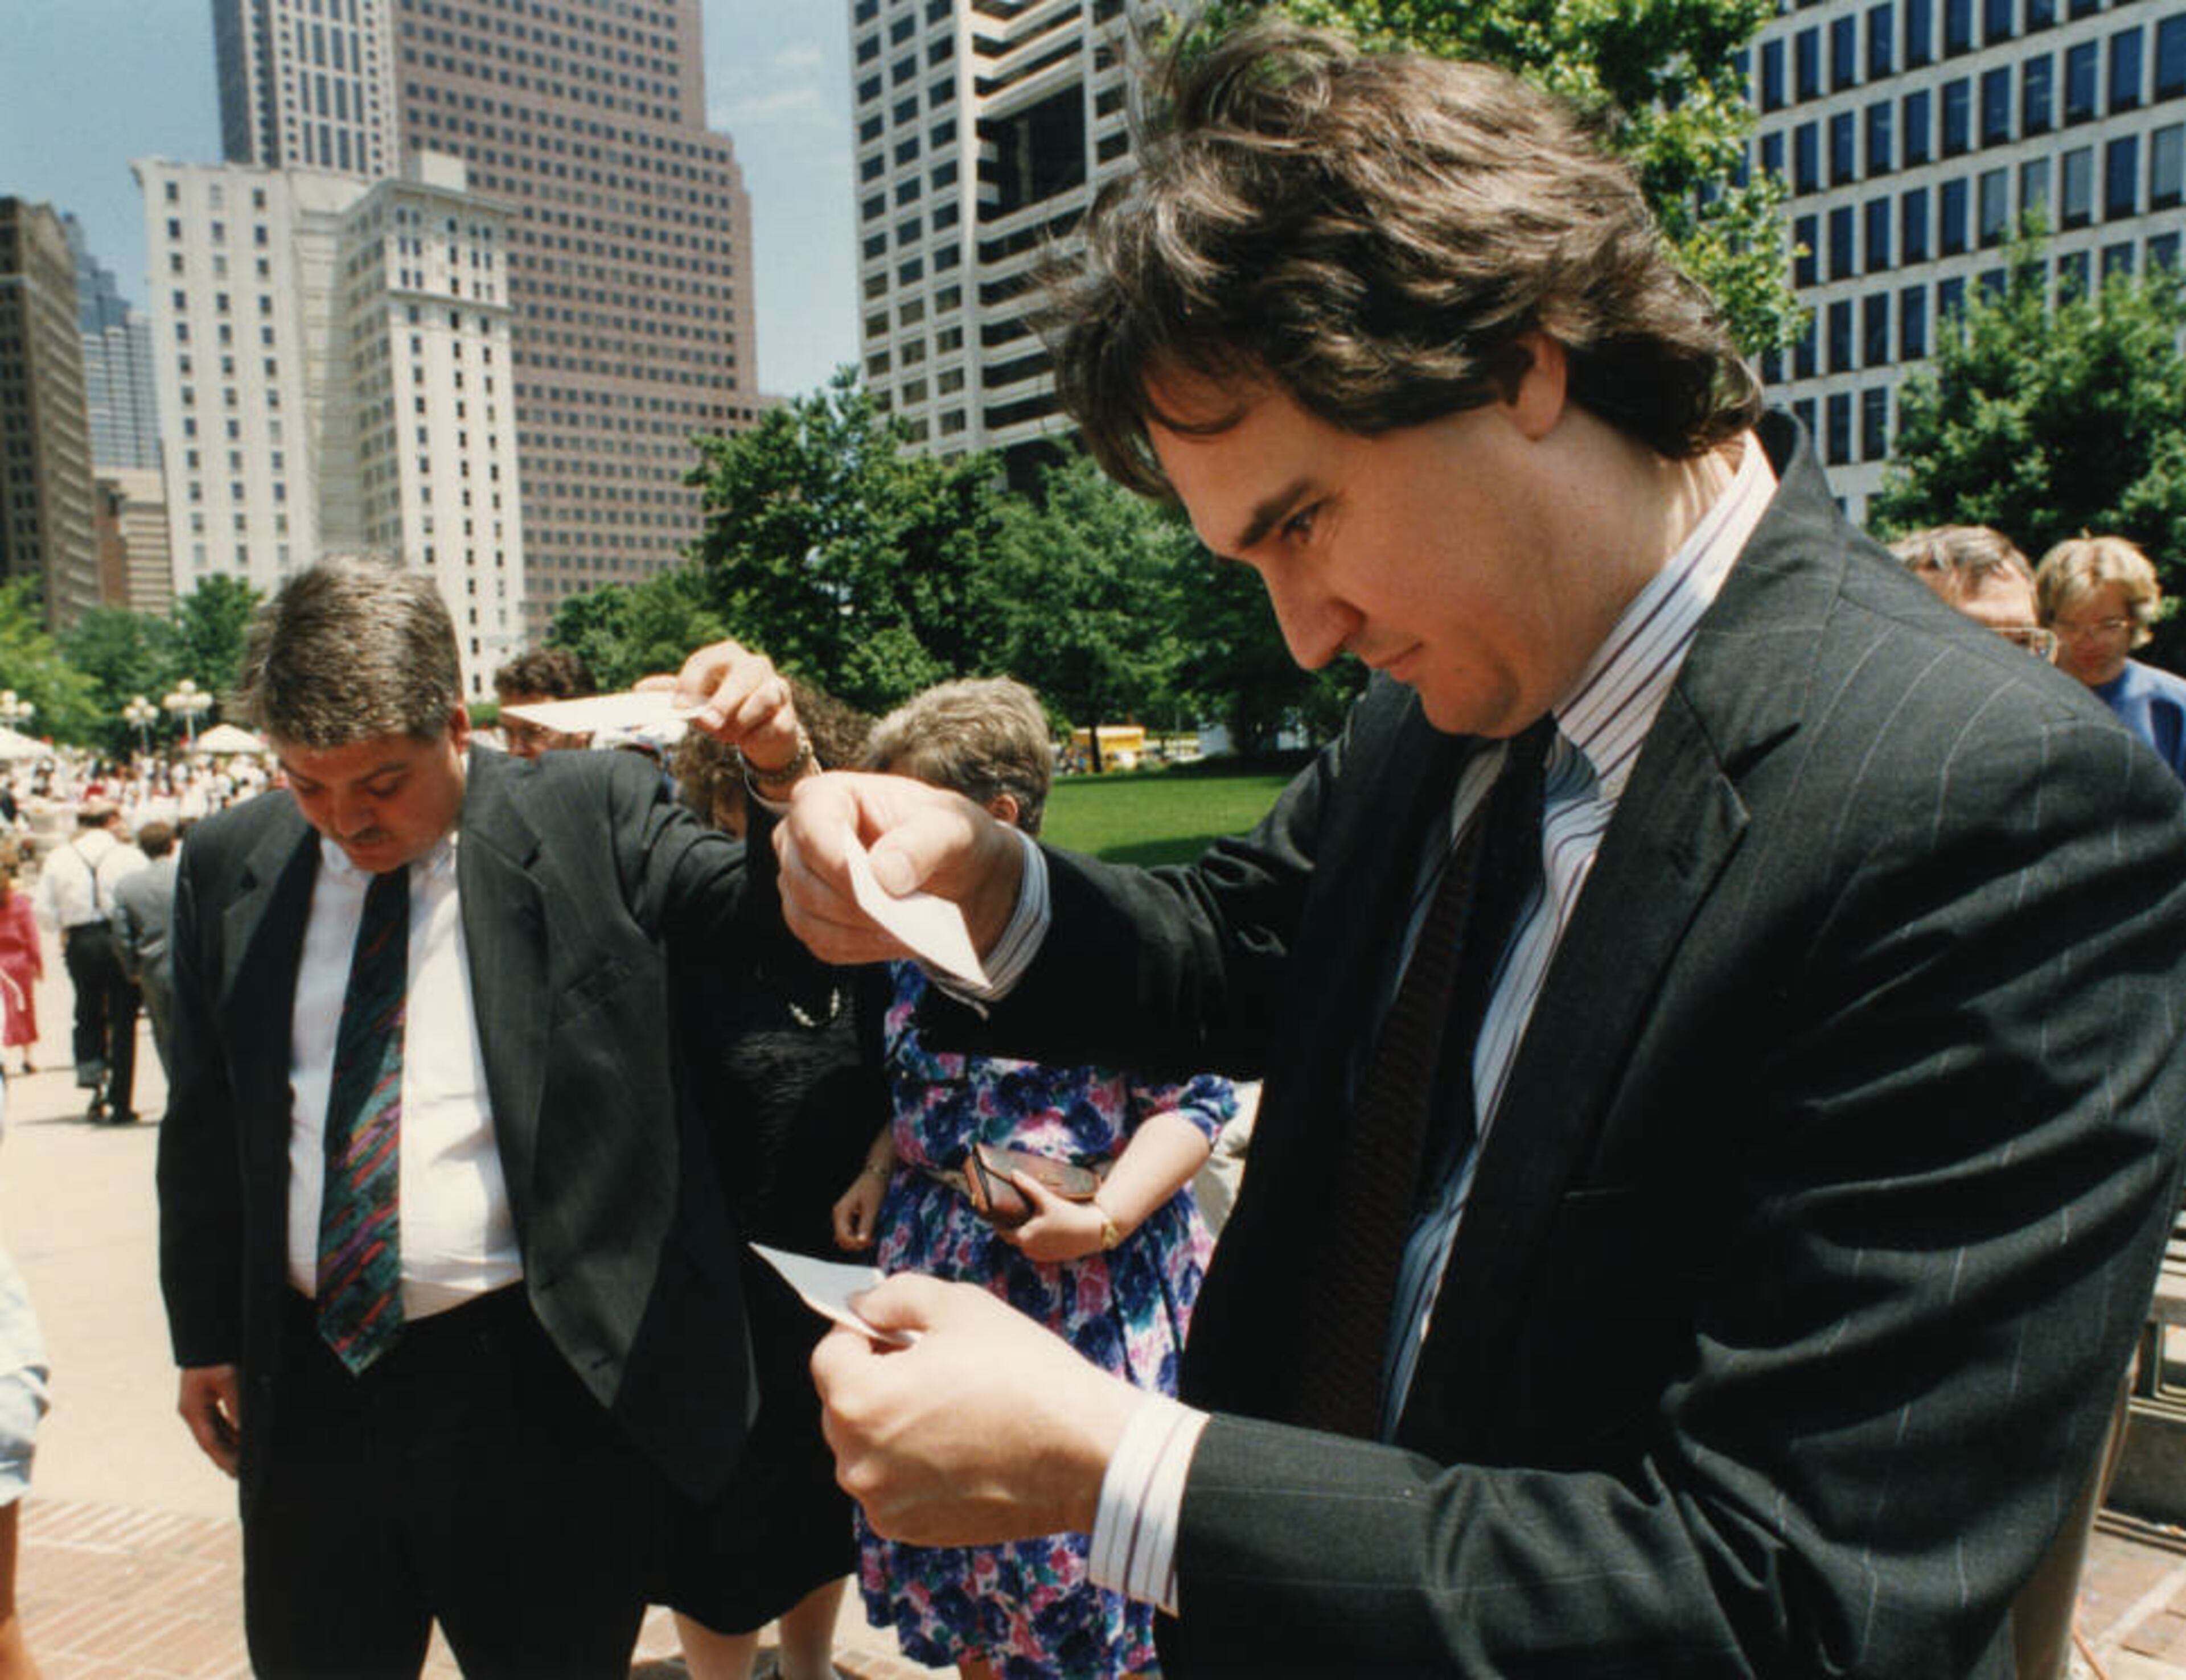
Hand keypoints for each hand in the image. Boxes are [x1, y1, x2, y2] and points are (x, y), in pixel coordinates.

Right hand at [178, 1364, 241, 1476]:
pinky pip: (221, 1420)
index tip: (238, 1472)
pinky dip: (233, 1431)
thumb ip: (235, 1405)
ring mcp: (200, 1405)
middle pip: (213, 1441)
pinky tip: (244, 1437)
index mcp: (193, 1410)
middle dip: (228, 1457)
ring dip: (231, 1445)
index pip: (210, 1443)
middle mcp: (194, 1411)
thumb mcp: (227, 1378)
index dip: (225, 1459)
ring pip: (218, 1432)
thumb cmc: (214, 1355)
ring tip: (247, 1459)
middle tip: (245, 1473)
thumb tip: (243, 1429)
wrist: (206, 1335)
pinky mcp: (208, 1398)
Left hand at [652, 639, 805, 775]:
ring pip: (760, 696)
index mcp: (725, 656)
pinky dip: (757, 732)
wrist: (761, 734)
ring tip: (730, 734)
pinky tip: (750, 737)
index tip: (679, 708)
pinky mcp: (787, 709)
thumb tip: (640, 689)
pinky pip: (773, 720)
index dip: (689, 684)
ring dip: (740, 720)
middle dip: (721, 701)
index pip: (704, 661)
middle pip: (739, 674)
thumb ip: (672, 693)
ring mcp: (774, 685)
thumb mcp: (696, 701)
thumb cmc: (725, 711)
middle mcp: (753, 664)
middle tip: (708, 724)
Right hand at [773, 771, 1025, 965]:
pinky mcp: (811, 919)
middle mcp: (801, 838)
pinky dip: (863, 947)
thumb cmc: (948, 836)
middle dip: (856, 904)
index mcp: (828, 796)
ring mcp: (801, 881)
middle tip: (904, 917)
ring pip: (809, 919)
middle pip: (805, 880)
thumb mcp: (954, 829)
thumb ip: (923, 844)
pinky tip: (898, 939)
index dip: (834, 859)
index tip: (873, 887)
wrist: (956, 873)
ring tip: (909, 930)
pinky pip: (825, 944)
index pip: (810, 825)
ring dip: (861, 931)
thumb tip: (883, 875)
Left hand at [811, 1274, 1141, 1544]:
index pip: (829, 1353)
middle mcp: (856, 1460)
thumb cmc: (1024, 1373)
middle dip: (874, 1379)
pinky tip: (960, 1447)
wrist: (1082, 1452)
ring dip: (891, 1424)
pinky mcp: (910, 1530)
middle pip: (841, 1404)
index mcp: (858, 1400)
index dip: (863, 1332)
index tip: (900, 1332)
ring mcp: (882, 1502)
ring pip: (865, 1448)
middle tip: (932, 1367)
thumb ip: (895, 1297)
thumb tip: (861, 1306)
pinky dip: (910, 1465)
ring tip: (951, 1408)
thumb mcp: (959, 1306)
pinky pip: (891, 1485)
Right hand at [833, 1169, 887, 1250]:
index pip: (843, 1237)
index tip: (871, 1243)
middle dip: (856, 1244)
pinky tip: (869, 1233)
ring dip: (857, 1241)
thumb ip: (866, 1226)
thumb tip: (861, 1242)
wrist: (876, 1173)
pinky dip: (858, 1235)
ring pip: (845, 1237)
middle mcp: (838, 1215)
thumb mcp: (871, 1208)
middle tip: (872, 1242)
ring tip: (872, 1239)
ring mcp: (843, 1215)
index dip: (856, 1244)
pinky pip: (850, 1231)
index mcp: (840, 1213)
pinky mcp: (849, 1215)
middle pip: (842, 1239)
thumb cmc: (874, 1188)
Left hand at [999, 1173, 1108, 1263]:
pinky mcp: (1052, 1257)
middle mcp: (1029, 1250)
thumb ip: (1028, 1187)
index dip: (998, 1221)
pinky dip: (1037, 1239)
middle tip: (1013, 1211)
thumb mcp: (1046, 1199)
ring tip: (1028, 1218)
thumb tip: (1013, 1173)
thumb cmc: (1068, 1215)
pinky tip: (1043, 1227)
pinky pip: (1038, 1248)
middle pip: (1013, 1237)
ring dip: (1025, 1233)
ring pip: (1026, 1244)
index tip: (997, 1211)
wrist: (1093, 1232)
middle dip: (1012, 1226)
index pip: (1002, 1231)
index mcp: (1023, 1238)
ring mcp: (1041, 1256)